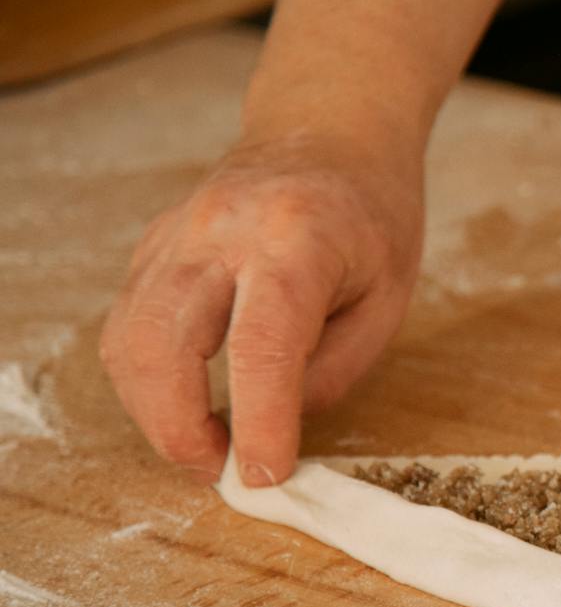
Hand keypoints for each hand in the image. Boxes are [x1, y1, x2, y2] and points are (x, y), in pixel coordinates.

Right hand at [101, 131, 422, 486]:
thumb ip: (335, 366)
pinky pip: (128, 323)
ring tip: (201, 446)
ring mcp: (175, 234)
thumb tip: (280, 429)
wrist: (330, 130)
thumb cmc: (373, 214)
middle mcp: (221, 231)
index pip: (261, 346)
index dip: (259, 421)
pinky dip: (144, 377)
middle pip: (163, 343)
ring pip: (127, 337)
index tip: (264, 476)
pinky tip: (181, 401)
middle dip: (177, 427)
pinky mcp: (151, 247)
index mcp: (296, 240)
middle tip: (218, 471)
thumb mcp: (388, 295)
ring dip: (151, 410)